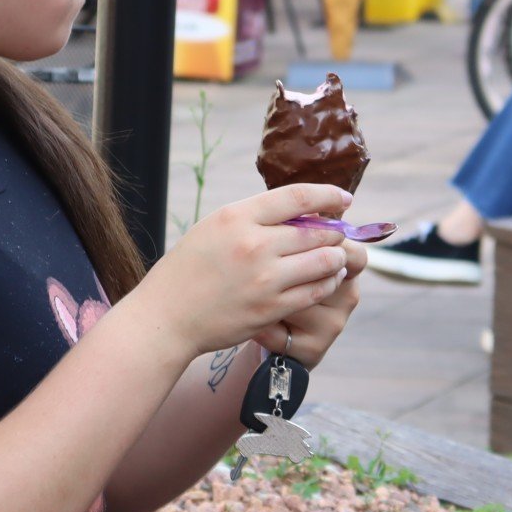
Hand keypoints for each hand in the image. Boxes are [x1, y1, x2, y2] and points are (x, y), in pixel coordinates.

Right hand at [138, 184, 353, 359]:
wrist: (167, 316)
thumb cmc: (190, 267)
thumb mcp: (215, 227)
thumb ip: (255, 217)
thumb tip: (302, 212)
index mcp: (238, 217)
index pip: (298, 196)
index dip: (328, 195)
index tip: (344, 198)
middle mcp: (254, 245)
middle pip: (317, 230)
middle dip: (335, 231)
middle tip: (340, 233)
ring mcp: (265, 279)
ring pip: (324, 261)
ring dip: (337, 257)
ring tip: (337, 257)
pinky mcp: (271, 308)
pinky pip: (316, 290)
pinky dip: (328, 282)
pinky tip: (328, 279)